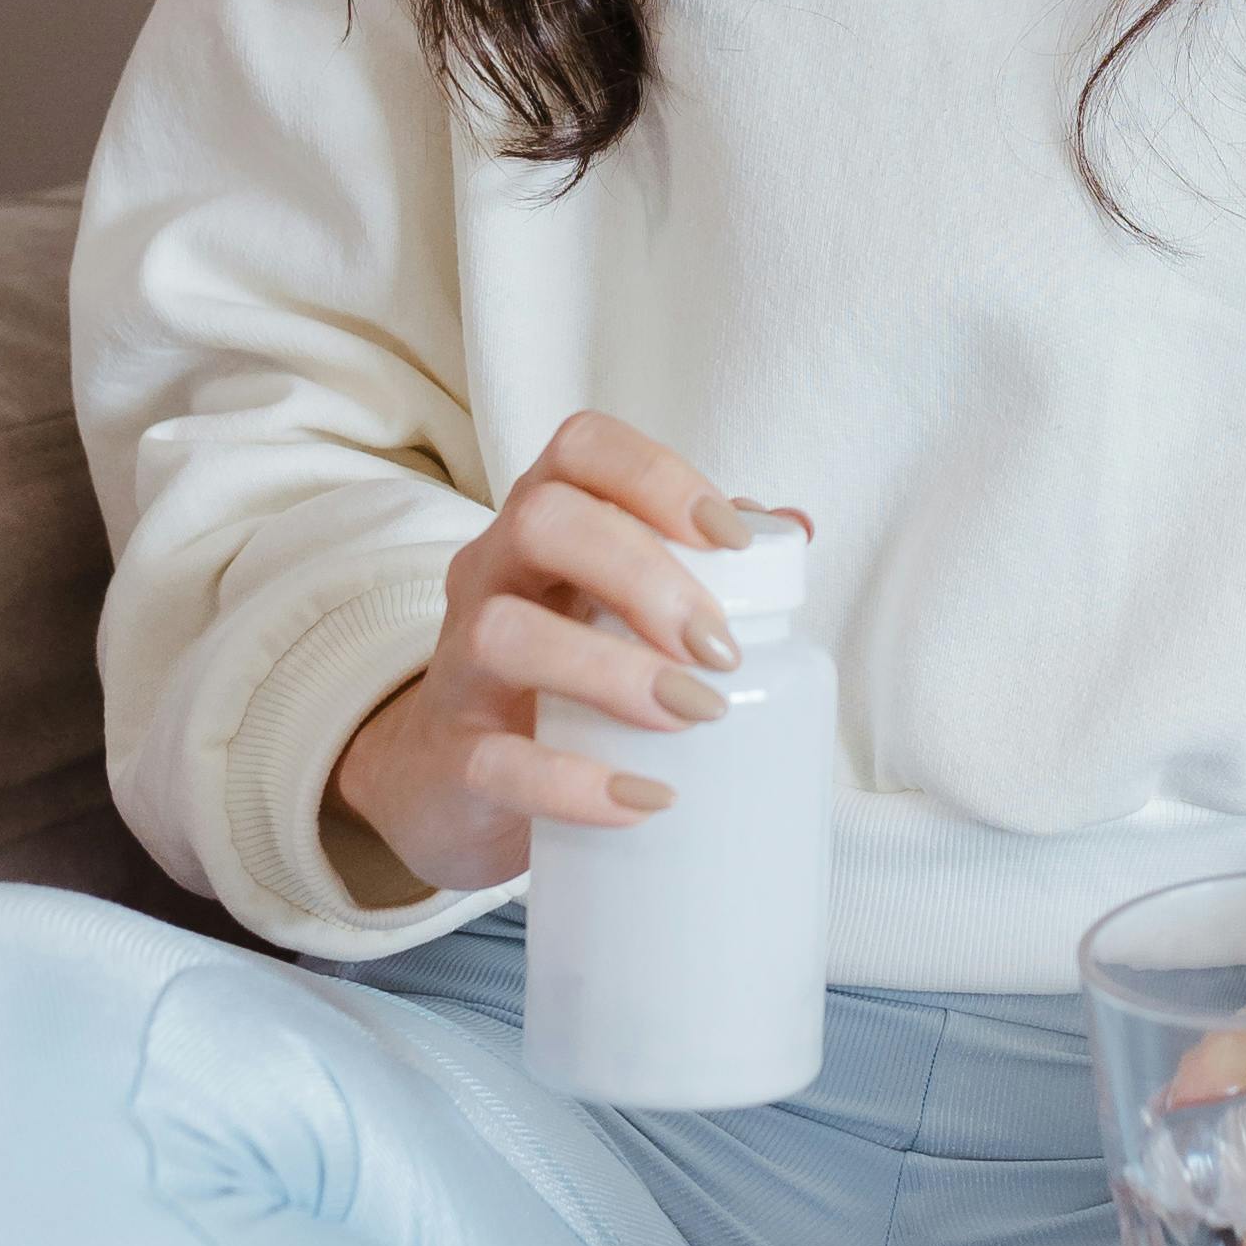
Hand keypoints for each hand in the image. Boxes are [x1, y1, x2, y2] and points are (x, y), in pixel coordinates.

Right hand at [325, 409, 811, 895]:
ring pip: (503, 633)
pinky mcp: (451, 759)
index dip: (657, 477)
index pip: (581, 447)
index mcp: (540, 523)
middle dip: (643, 574)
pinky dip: (574, 783)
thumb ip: (701, 562)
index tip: (732, 538)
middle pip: (541, 520)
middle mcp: (489, 575)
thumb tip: (794, 527)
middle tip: (718, 647)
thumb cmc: (560, 670)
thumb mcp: (618, 606)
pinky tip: (644, 798)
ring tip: (693, 713)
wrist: (452, 781)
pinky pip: (496, 762)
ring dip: (611, 670)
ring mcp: (459, 666)